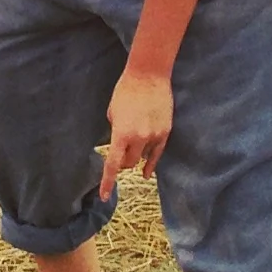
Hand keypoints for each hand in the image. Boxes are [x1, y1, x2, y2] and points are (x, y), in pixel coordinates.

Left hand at [97, 72, 172, 200]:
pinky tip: (146, 173)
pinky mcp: (165, 132)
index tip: (105, 196)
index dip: (108, 182)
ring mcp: (154, 136)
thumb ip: (115, 131)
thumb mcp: (113, 112)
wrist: (149, 75)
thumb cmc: (126, 91)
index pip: (113, 164)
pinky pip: (157, 154)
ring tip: (133, 144)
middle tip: (119, 156)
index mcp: (121, 133)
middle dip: (123, 162)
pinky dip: (151, 163)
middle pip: (129, 162)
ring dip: (136, 156)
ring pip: (143, 157)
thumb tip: (119, 144)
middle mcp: (139, 138)